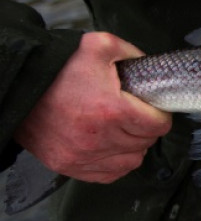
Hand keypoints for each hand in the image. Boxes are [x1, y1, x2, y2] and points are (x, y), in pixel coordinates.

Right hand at [14, 32, 172, 182]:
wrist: (21, 86)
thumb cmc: (60, 68)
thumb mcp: (100, 45)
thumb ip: (132, 54)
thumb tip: (151, 68)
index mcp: (111, 110)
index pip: (158, 125)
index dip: (160, 113)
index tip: (152, 107)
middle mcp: (98, 138)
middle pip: (146, 142)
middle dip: (147, 128)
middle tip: (136, 114)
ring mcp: (82, 156)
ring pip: (131, 161)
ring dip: (134, 147)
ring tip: (124, 130)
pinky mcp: (69, 165)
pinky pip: (109, 174)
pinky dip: (116, 162)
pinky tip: (111, 146)